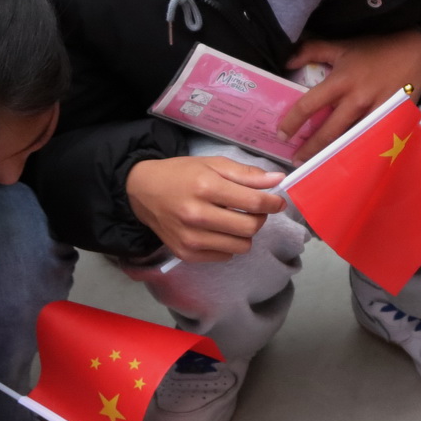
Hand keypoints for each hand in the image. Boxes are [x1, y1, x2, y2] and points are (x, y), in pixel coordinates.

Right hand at [125, 154, 285, 262]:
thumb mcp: (213, 164)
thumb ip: (247, 174)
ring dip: (245, 233)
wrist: (142, 191)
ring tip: (234, 220)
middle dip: (260, 217)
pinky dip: (228, 244)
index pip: (254, 202)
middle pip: (250, 227)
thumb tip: (278, 180)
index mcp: (206, 187)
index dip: (273, 203)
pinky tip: (217, 230)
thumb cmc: (181, 175)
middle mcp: (197, 215)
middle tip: (253, 209)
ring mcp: (190, 238)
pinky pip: (225, 256)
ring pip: (241, 246)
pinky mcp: (185, 253)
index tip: (278, 202)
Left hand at [284, 28, 420, 152]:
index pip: (309, 105)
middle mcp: (357, 99)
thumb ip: (312, 50)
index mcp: (341, 81)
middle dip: (310, 149)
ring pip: (350, 141)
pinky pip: (371, 141)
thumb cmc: (376, 49)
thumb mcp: (342, 45)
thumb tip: (286, 62)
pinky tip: (349, 162)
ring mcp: (376, 113)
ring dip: (332, 155)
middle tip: (295, 161)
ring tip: (317, 167)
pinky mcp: (392, 121)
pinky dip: (359, 152)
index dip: (292, 122)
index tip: (282, 134)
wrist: (417, 53)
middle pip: (328, 132)